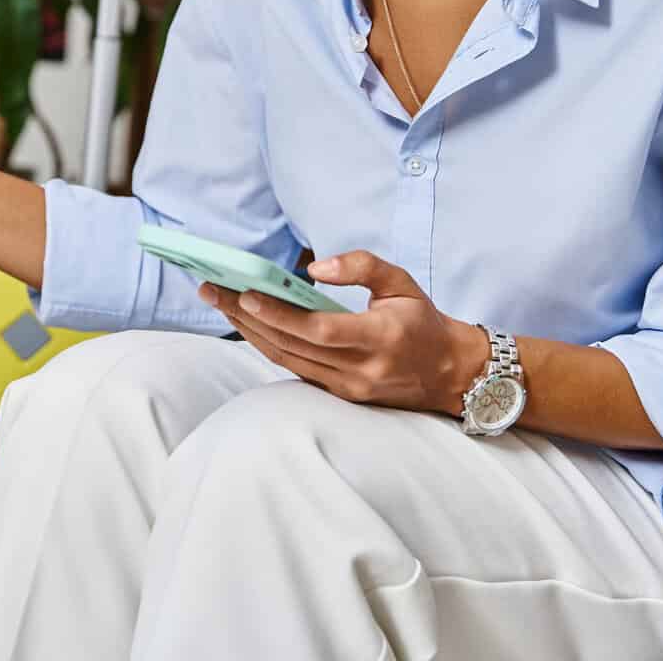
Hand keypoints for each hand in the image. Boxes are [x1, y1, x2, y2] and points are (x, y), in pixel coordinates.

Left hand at [200, 250, 487, 412]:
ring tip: (220, 303)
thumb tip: (313, 268)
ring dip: (248, 332)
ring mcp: (347, 388)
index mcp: (380, 338)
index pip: (320, 329)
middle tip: (212, 290)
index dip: (280, 314)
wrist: (449, 373)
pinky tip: (246, 324)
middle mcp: (361, 369)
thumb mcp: (403, 282)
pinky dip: (267, 345)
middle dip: (247, 317)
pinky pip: (294, 368)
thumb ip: (362, 266)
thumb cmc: (422, 321)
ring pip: (286, 359)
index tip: (246, 294)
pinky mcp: (339, 395)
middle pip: (291, 345)